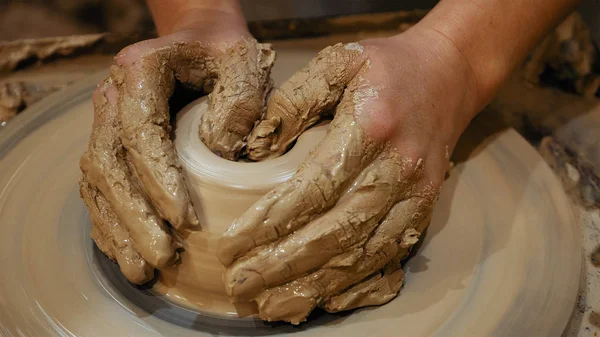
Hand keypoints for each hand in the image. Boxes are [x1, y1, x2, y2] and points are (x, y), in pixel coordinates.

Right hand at [79, 13, 274, 283]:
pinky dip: (111, 225)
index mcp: (140, 70)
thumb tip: (221, 152)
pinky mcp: (110, 145)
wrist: (197, 42)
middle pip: (109, 163)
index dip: (158, 178)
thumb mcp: (242, 63)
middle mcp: (112, 96)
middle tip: (163, 257)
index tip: (184, 220)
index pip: (141, 130)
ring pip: (98, 182)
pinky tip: (128, 254)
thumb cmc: (223, 54)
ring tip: (142, 271)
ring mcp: (105, 123)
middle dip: (135, 216)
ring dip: (118, 230)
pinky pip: (99, 189)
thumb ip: (239, 101)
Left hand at [218, 29, 478, 322]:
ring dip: (315, 283)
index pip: (314, 187)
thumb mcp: (337, 61)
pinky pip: (391, 257)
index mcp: (371, 127)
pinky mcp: (424, 207)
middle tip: (241, 283)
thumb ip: (293, 101)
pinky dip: (357, 285)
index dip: (271, 222)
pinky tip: (324, 299)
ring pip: (363, 253)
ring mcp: (417, 192)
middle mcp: (398, 167)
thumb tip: (254, 151)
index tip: (233, 244)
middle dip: (284, 263)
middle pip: (337, 231)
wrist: (449, 74)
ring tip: (271, 302)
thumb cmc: (386, 66)